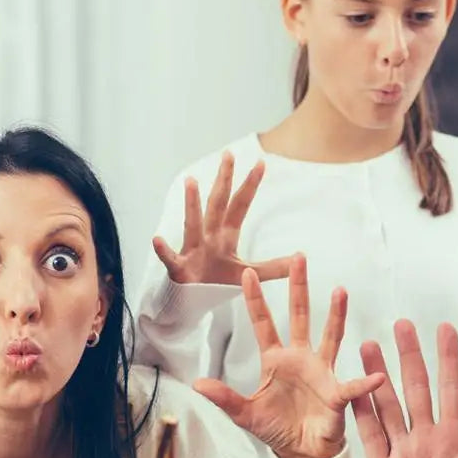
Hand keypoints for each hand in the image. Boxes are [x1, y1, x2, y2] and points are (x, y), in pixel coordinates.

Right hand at [152, 152, 292, 284]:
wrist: (191, 302)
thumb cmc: (216, 283)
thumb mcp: (250, 274)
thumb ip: (274, 266)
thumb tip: (300, 258)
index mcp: (225, 236)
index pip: (240, 206)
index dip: (250, 186)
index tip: (261, 163)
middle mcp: (208, 237)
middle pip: (217, 205)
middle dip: (223, 181)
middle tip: (228, 154)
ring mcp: (192, 251)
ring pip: (193, 224)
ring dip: (192, 204)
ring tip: (191, 181)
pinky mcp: (179, 269)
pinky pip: (170, 258)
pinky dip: (163, 250)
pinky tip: (157, 239)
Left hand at [194, 255, 383, 457]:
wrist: (302, 452)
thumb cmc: (277, 429)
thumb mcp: (245, 414)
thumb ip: (224, 398)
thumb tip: (198, 384)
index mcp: (276, 360)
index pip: (263, 324)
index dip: (255, 300)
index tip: (247, 274)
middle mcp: (300, 358)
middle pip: (299, 316)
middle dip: (299, 288)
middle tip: (299, 258)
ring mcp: (321, 372)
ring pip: (330, 336)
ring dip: (335, 315)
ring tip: (340, 291)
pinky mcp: (337, 393)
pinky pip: (352, 387)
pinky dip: (365, 383)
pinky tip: (376, 376)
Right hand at [351, 320, 457, 457]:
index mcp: (455, 438)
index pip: (451, 389)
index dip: (448, 360)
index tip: (445, 328)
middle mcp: (427, 439)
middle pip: (415, 389)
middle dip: (409, 356)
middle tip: (402, 323)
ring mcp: (403, 453)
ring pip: (388, 406)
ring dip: (379, 376)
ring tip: (369, 345)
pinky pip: (371, 437)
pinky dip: (362, 413)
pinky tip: (354, 388)